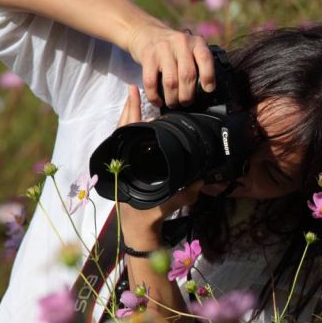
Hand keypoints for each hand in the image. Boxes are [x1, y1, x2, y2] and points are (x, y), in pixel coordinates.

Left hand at [116, 85, 203, 238]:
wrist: (137, 234)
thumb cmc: (147, 220)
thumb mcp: (164, 206)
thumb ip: (182, 194)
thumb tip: (200, 179)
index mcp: (124, 166)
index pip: (126, 132)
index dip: (131, 111)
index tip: (133, 92)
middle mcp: (121, 163)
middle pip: (123, 129)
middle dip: (129, 108)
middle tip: (134, 89)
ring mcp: (123, 166)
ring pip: (124, 136)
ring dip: (131, 118)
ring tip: (137, 100)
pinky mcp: (128, 170)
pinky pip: (129, 144)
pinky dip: (134, 131)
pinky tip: (144, 124)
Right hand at [126, 23, 215, 107]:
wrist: (148, 33)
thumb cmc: (175, 48)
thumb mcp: (191, 48)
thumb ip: (199, 62)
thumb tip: (208, 89)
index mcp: (195, 42)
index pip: (205, 58)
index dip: (208, 76)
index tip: (208, 90)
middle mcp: (180, 43)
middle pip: (187, 75)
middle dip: (188, 95)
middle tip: (186, 103)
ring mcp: (163, 49)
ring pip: (170, 81)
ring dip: (172, 98)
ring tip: (173, 104)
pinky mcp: (148, 57)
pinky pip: (151, 82)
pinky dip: (154, 96)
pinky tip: (158, 101)